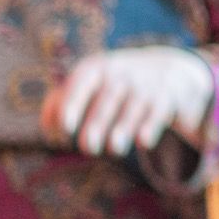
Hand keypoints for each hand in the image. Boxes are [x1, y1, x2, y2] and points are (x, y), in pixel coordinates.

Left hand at [42, 46, 215, 158]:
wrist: (170, 71)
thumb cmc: (114, 84)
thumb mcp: (89, 83)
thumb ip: (60, 102)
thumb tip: (48, 131)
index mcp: (95, 69)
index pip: (80, 84)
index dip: (71, 105)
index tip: (64, 129)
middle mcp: (121, 75)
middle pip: (107, 100)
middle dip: (97, 124)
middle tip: (88, 148)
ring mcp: (146, 87)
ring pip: (132, 110)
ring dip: (123, 129)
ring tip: (114, 149)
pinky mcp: (167, 100)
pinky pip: (157, 115)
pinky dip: (150, 128)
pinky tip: (143, 142)